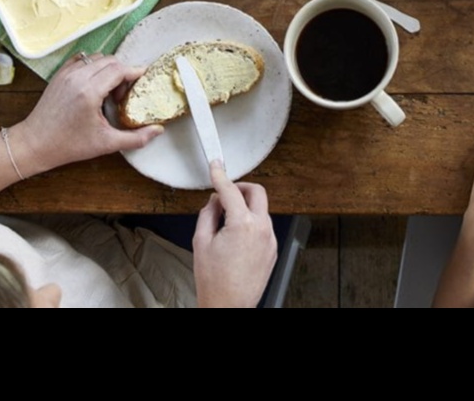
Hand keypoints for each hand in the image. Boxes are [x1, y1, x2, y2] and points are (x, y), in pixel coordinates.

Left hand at [11, 55, 160, 175]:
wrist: (35, 144)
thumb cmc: (69, 145)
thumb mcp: (106, 144)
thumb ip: (136, 138)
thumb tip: (158, 131)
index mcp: (90, 91)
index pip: (119, 69)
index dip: (135, 72)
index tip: (143, 79)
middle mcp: (78, 77)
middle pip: (111, 61)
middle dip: (122, 73)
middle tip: (123, 95)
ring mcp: (66, 73)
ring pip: (97, 58)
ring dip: (108, 69)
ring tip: (108, 92)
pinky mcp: (59, 75)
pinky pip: (82, 59)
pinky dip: (92, 66)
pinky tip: (93, 84)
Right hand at [193, 161, 277, 306]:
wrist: (228, 306)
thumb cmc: (214, 281)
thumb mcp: (200, 242)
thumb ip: (208, 214)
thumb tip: (215, 201)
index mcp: (242, 224)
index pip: (231, 190)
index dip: (220, 175)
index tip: (216, 166)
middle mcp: (261, 229)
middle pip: (257, 192)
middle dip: (241, 187)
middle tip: (226, 192)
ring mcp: (270, 240)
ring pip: (261, 210)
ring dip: (246, 207)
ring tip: (226, 222)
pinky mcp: (273, 250)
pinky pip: (263, 227)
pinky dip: (251, 223)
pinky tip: (236, 237)